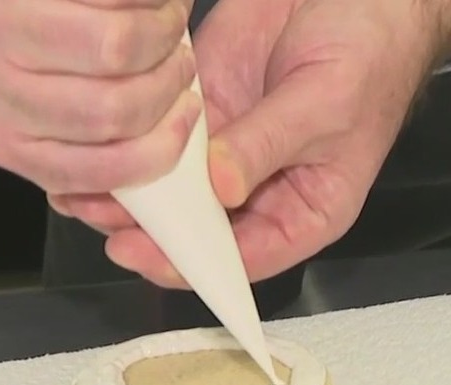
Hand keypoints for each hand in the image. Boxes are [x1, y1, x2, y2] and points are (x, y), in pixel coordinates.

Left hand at [0, 0, 200, 193]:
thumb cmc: (58, 47)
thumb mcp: (75, 115)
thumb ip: (112, 155)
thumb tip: (149, 210)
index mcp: (13, 146)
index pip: (99, 171)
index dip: (162, 148)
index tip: (190, 114)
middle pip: (114, 110)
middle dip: (170, 82)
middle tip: (182, 62)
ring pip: (116, 50)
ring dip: (162, 32)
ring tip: (168, 20)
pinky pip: (107, 2)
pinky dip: (146, 0)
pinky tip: (149, 0)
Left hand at [58, 0, 450, 287]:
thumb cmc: (370, 53)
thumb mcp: (326, 103)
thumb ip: (268, 144)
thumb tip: (218, 187)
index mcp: (306, 209)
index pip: (246, 258)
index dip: (193, 264)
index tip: (141, 254)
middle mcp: (263, 191)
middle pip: (199, 230)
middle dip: (148, 227)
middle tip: (95, 211)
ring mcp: (229, 152)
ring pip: (172, 189)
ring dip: (130, 189)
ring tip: (80, 184)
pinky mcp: (206, 112)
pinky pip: (161, 139)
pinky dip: (130, 143)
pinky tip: (99, 141)